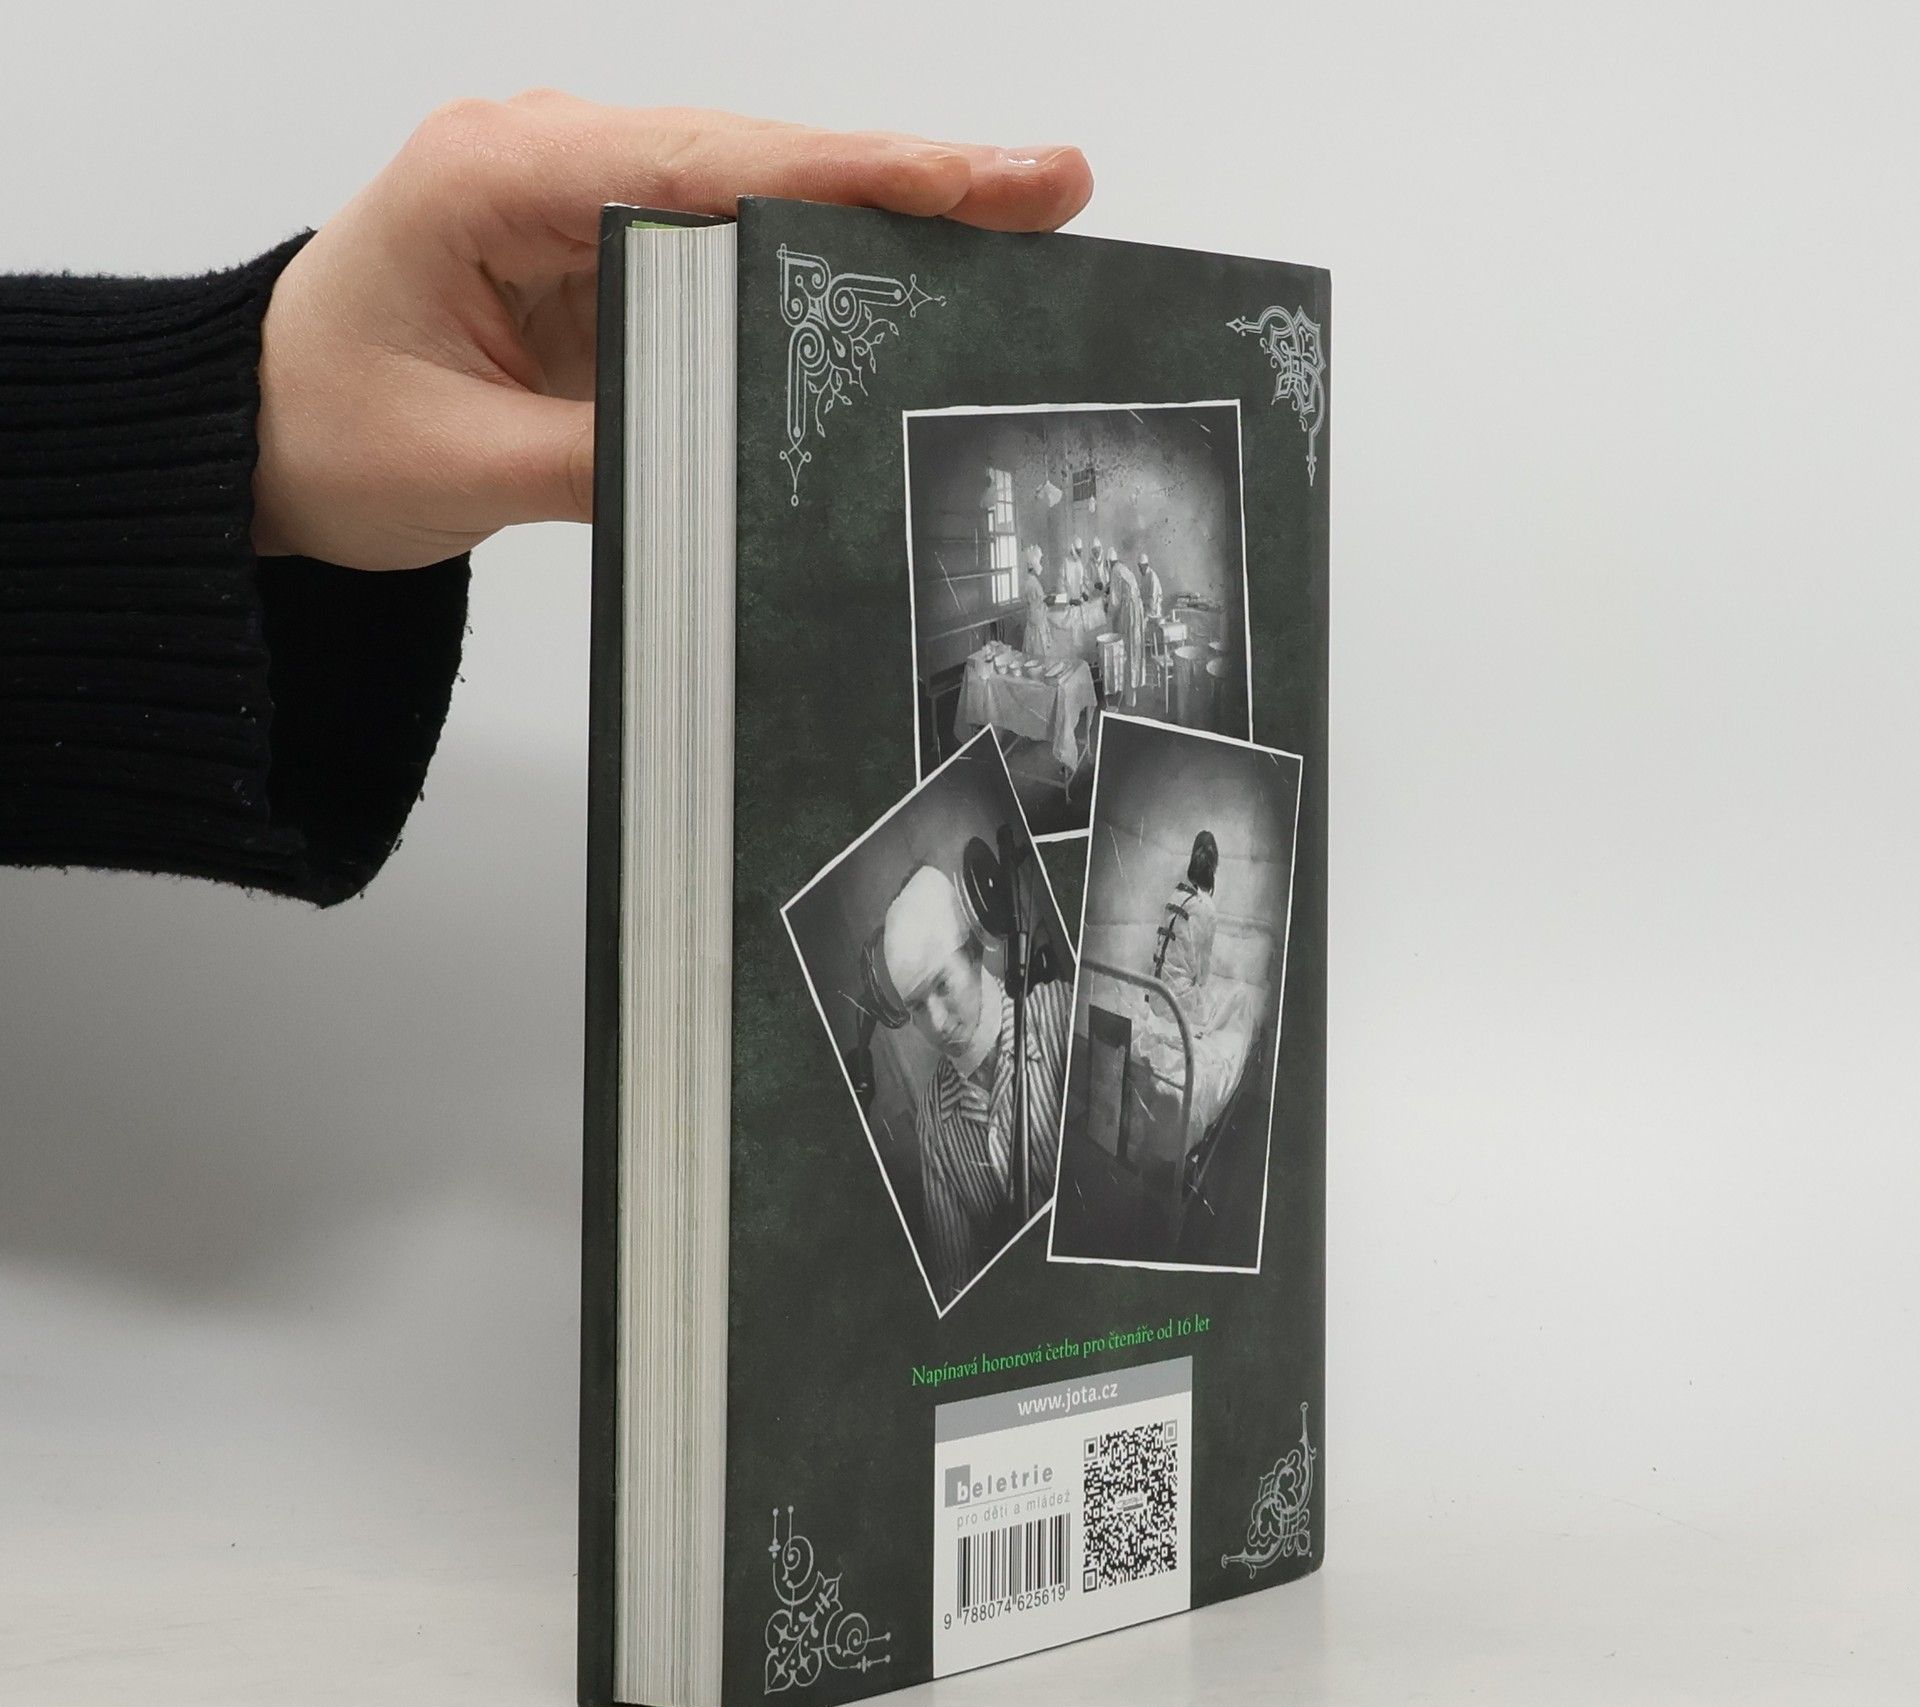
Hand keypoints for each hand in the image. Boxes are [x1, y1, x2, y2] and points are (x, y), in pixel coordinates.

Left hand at [251, 95, 1092, 570]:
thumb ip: (599, 461)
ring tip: (1017, 221)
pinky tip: (913, 275)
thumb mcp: (455, 465)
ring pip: (760, 194)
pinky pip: (730, 250)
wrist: (256, 435)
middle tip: (1048, 185)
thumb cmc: (319, 427)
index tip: (970, 182)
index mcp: (496, 176)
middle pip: (760, 159)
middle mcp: (552, 161)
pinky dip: (823, 262)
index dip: (850, 176)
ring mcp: (586, 202)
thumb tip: (735, 468)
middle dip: (908, 177)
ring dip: (883, 215)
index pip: (705, 167)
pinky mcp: (608, 256)